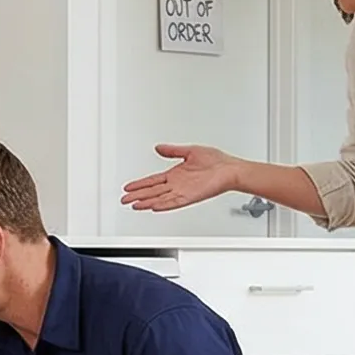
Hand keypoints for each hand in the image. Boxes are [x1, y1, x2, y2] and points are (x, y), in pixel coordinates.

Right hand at [120, 145, 239, 213]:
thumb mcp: (190, 151)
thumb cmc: (216, 161)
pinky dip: (163, 205)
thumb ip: (173, 151)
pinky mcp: (191, 197)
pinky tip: (153, 207)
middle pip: (152, 191)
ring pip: (160, 198)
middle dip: (137, 195)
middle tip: (124, 200)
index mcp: (175, 175)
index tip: (128, 187)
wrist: (230, 169)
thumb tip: (159, 147)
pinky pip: (174, 202)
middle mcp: (177, 185)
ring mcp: (183, 192)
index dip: (139, 184)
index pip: (153, 181)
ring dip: (146, 202)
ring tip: (134, 205)